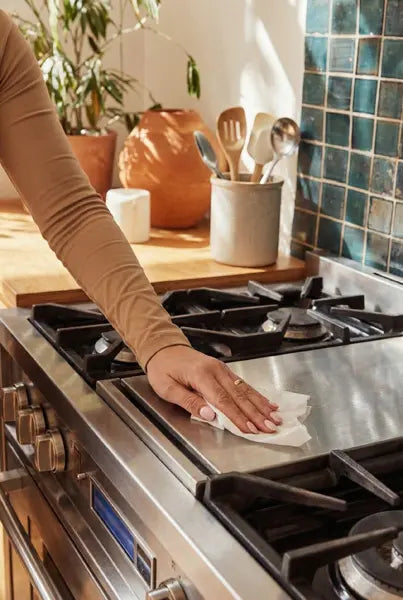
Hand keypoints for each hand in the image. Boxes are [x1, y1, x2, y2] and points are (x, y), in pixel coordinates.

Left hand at [146, 346, 280, 433]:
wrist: (163, 347)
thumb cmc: (162, 369)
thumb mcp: (167, 388)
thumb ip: (189, 401)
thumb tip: (209, 415)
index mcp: (201, 375)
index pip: (223, 400)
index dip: (238, 417)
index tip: (251, 429)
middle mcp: (216, 370)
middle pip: (239, 396)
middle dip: (256, 413)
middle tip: (271, 427)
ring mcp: (222, 369)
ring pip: (245, 389)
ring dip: (261, 405)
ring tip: (275, 417)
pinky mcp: (224, 370)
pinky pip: (243, 384)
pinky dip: (256, 395)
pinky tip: (267, 403)